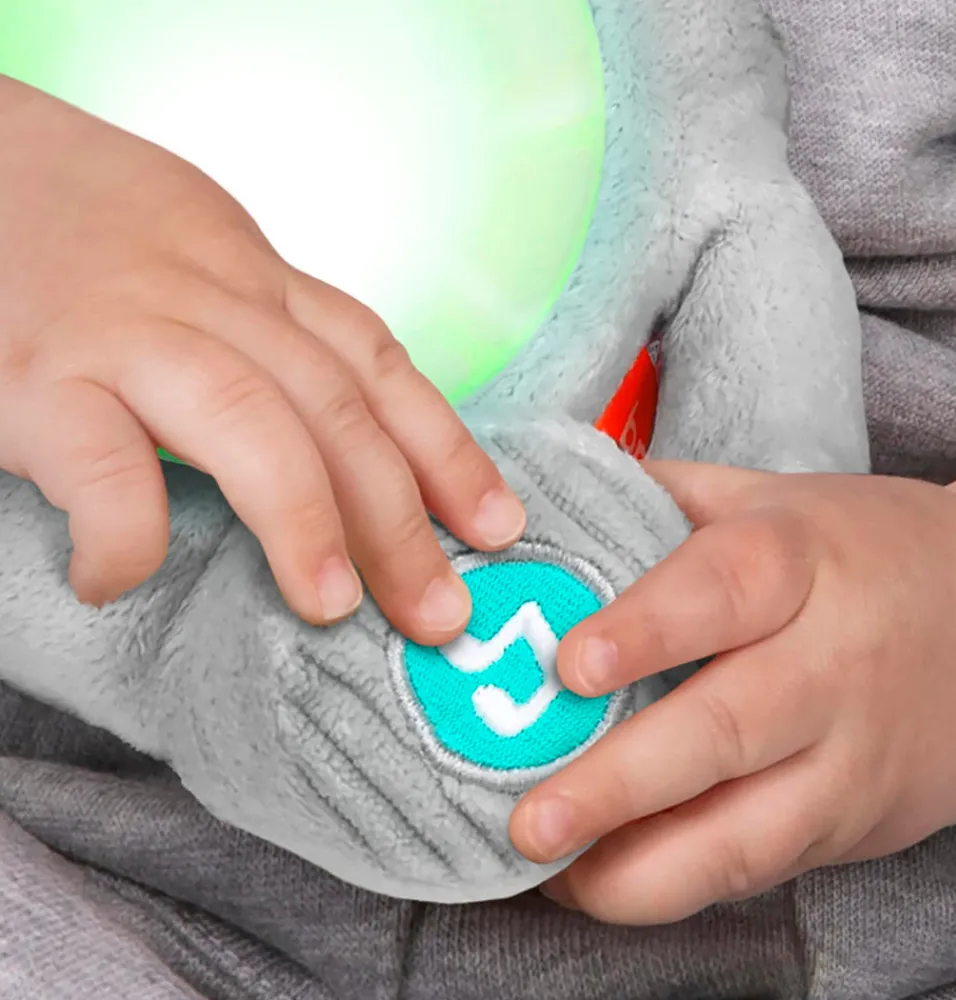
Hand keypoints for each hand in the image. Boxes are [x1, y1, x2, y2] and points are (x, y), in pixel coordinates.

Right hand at [0, 76, 523, 637]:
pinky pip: (101, 463)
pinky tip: (119, 580)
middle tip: (440, 612)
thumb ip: (273, 339)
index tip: (497, 526)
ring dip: (305, 521)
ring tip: (333, 607)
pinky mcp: (36, 376)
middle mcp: (211, 300)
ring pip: (249, 421)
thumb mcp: (205, 262)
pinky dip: (125, 534)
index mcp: (257, 281)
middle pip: (335, 406)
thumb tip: (349, 441)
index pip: (376, 365)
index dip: (447, 449)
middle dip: (400, 517)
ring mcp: (126, 334)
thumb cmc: (89, 234)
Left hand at [510, 461, 955, 924]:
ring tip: (549, 875)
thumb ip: (668, 497)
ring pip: (747, 831)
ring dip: (640, 867)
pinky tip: (598, 881)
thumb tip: (553, 495)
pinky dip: (674, 884)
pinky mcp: (850, 826)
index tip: (570, 664)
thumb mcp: (776, 498)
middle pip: (725, 730)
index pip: (723, 592)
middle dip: (620, 783)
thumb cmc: (864, 553)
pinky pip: (757, 867)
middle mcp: (827, 666)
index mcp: (800, 563)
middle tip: (530, 818)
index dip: (647, 629)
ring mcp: (846, 760)